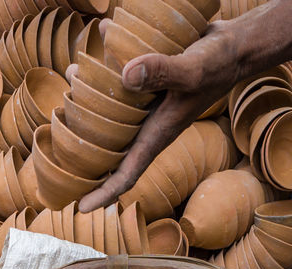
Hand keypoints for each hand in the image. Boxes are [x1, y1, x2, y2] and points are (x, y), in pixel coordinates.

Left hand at [77, 20, 244, 212]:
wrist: (235, 46)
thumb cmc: (219, 65)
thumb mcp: (192, 70)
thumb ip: (161, 72)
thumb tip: (125, 75)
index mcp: (156, 136)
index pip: (126, 176)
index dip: (102, 195)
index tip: (79, 208)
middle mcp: (148, 126)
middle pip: (110, 148)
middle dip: (83, 147)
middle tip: (57, 135)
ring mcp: (147, 106)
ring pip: (110, 112)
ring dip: (89, 97)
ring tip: (72, 74)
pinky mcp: (147, 82)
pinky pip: (120, 80)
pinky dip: (108, 62)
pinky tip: (100, 36)